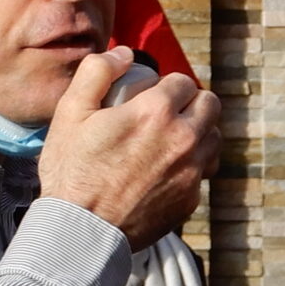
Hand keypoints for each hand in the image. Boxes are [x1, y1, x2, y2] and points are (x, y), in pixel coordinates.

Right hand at [38, 46, 221, 249]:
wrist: (81, 231)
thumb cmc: (72, 172)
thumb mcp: (70, 112)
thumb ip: (97, 71)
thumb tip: (123, 54)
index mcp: (156, 112)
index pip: (182, 81)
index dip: (166, 85)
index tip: (151, 96)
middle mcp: (183, 139)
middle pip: (209, 105)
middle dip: (191, 103)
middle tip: (168, 113)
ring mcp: (191, 172)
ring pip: (214, 138)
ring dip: (198, 132)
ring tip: (172, 139)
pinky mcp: (190, 200)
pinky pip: (203, 172)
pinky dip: (191, 166)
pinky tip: (165, 171)